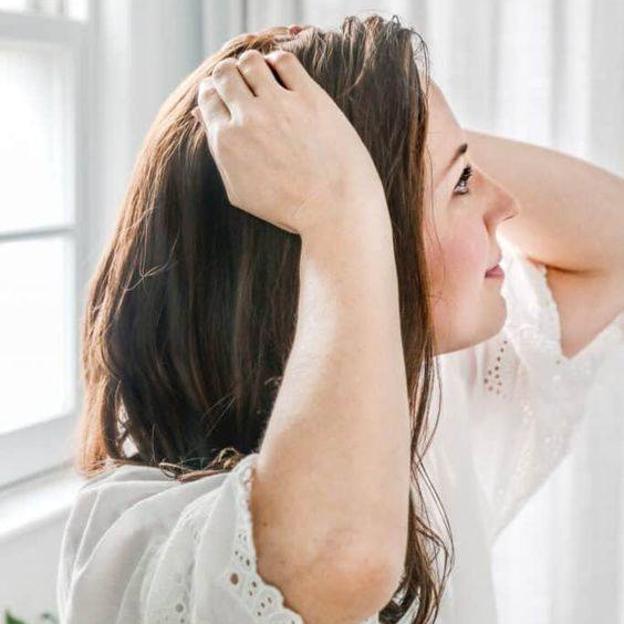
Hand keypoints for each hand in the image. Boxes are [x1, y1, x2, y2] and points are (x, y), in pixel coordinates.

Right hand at [193, 49, 385, 236]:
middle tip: (245, 86)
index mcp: (226, 142)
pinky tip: (285, 76)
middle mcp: (247, 119)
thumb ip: (219, 151)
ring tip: (264, 78)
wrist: (333, 209)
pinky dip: (279, 61)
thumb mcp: (241, 190)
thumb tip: (202, 117)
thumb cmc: (287, 207)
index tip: (226, 95)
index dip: (214, 92)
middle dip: (230, 75)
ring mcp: (278, 106)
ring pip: (251, 61)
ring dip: (253, 65)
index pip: (207, 98)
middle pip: (224, 73)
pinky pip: (285, 60)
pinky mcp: (309, 98)